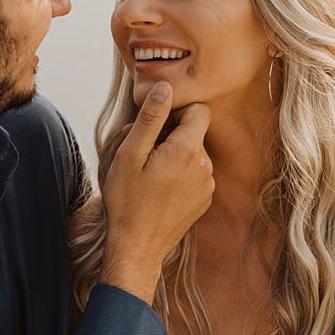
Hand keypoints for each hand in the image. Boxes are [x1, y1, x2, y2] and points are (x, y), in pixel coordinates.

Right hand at [100, 84, 212, 298]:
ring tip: (147, 174)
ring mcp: (207, 185)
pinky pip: (195, 174)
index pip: (198, 110)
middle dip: (169, 135)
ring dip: (173, 156)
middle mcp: (205, 165)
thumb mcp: (130, 155)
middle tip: (140, 153)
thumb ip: (150, 118)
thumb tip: (165, 87)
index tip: (154, 126)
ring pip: (193, 154)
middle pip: (194, 133)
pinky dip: (179, 174)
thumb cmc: (127, 201)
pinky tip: (158, 190)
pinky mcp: (204, 200)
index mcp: (188, 150)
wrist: (137, 247)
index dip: (176, 112)